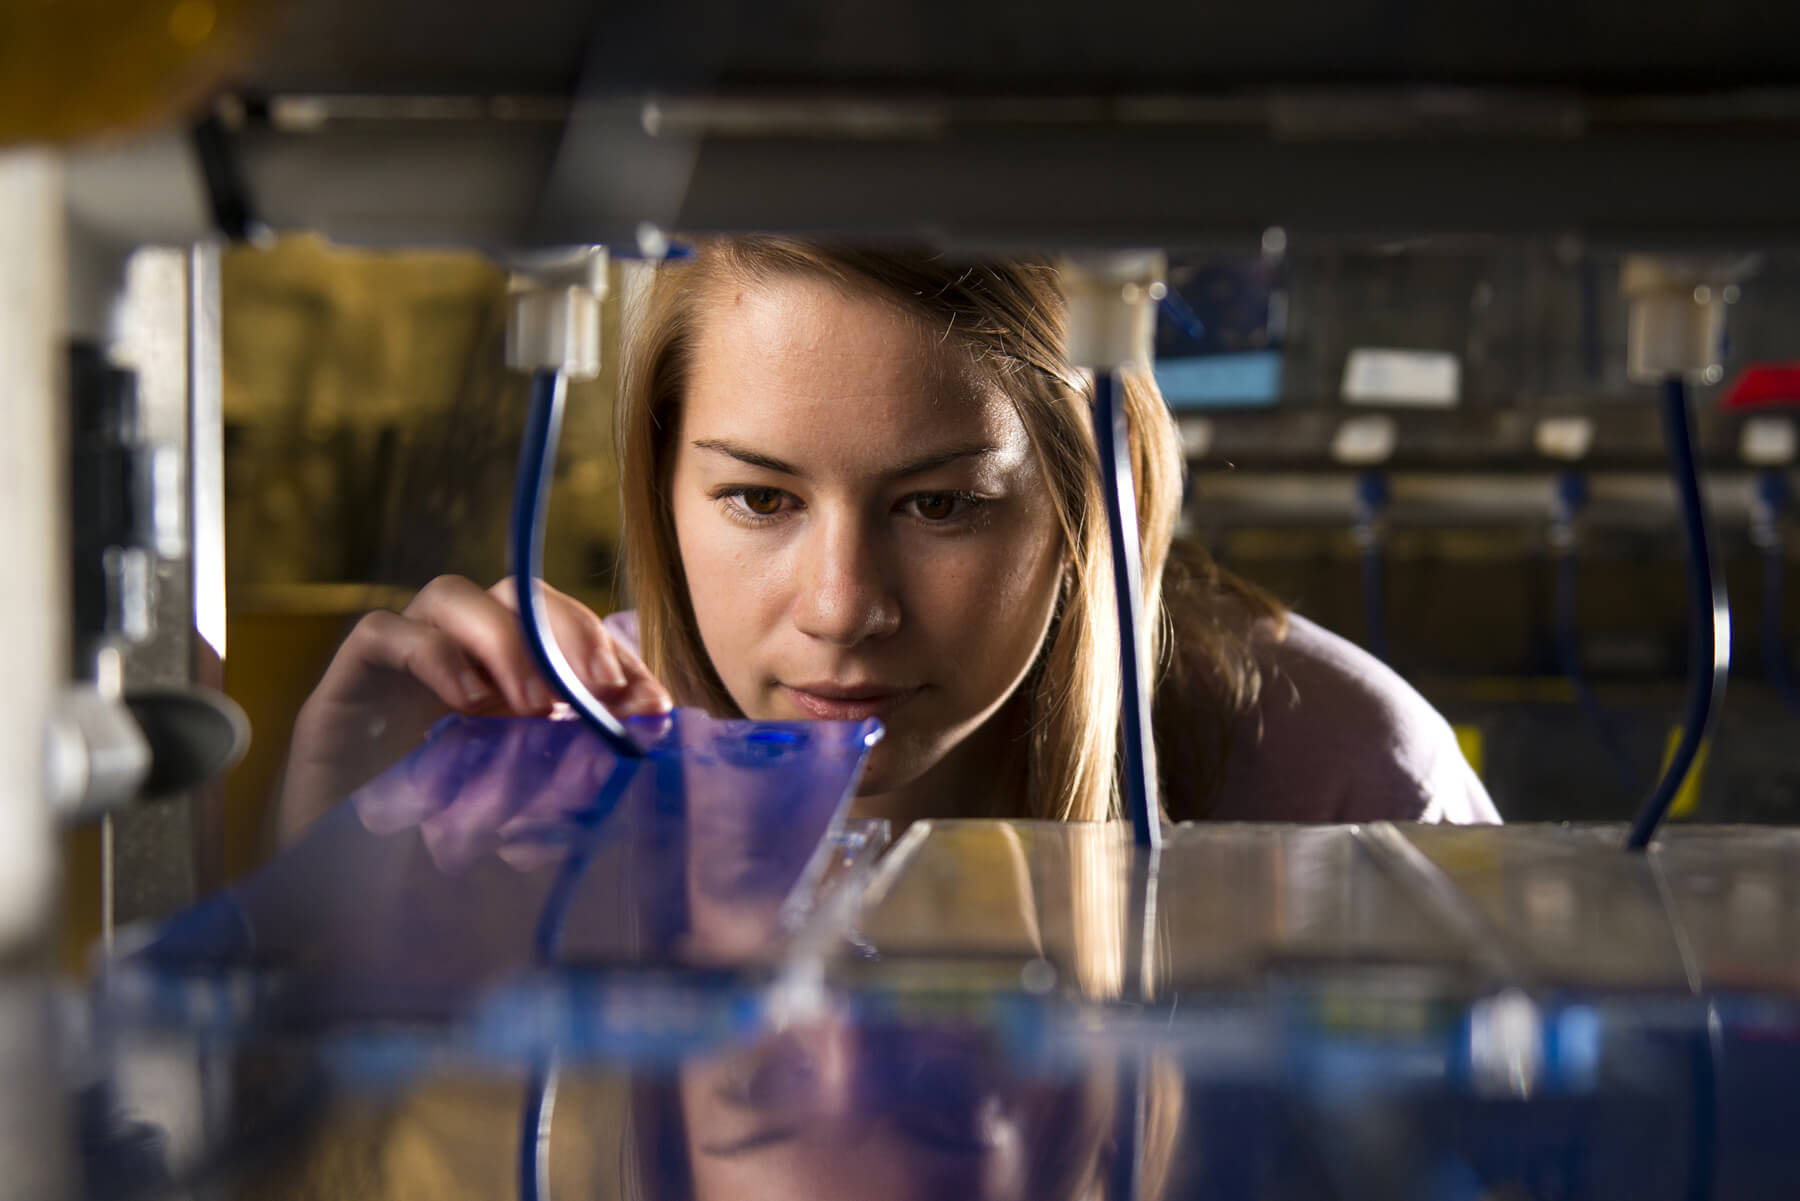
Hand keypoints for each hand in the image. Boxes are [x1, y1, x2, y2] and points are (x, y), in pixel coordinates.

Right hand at [278, 574, 670, 841]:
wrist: (331, 909)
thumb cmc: (434, 867)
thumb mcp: (529, 820)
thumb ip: (579, 777)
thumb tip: (650, 731)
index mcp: (503, 688)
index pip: (566, 635)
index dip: (612, 655)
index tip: (651, 704)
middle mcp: (454, 666)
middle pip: (516, 596)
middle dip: (569, 630)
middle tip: (601, 687)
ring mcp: (397, 671)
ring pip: (451, 595)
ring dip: (505, 638)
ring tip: (537, 705)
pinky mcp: (344, 688)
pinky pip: (382, 633)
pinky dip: (433, 655)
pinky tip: (467, 705)